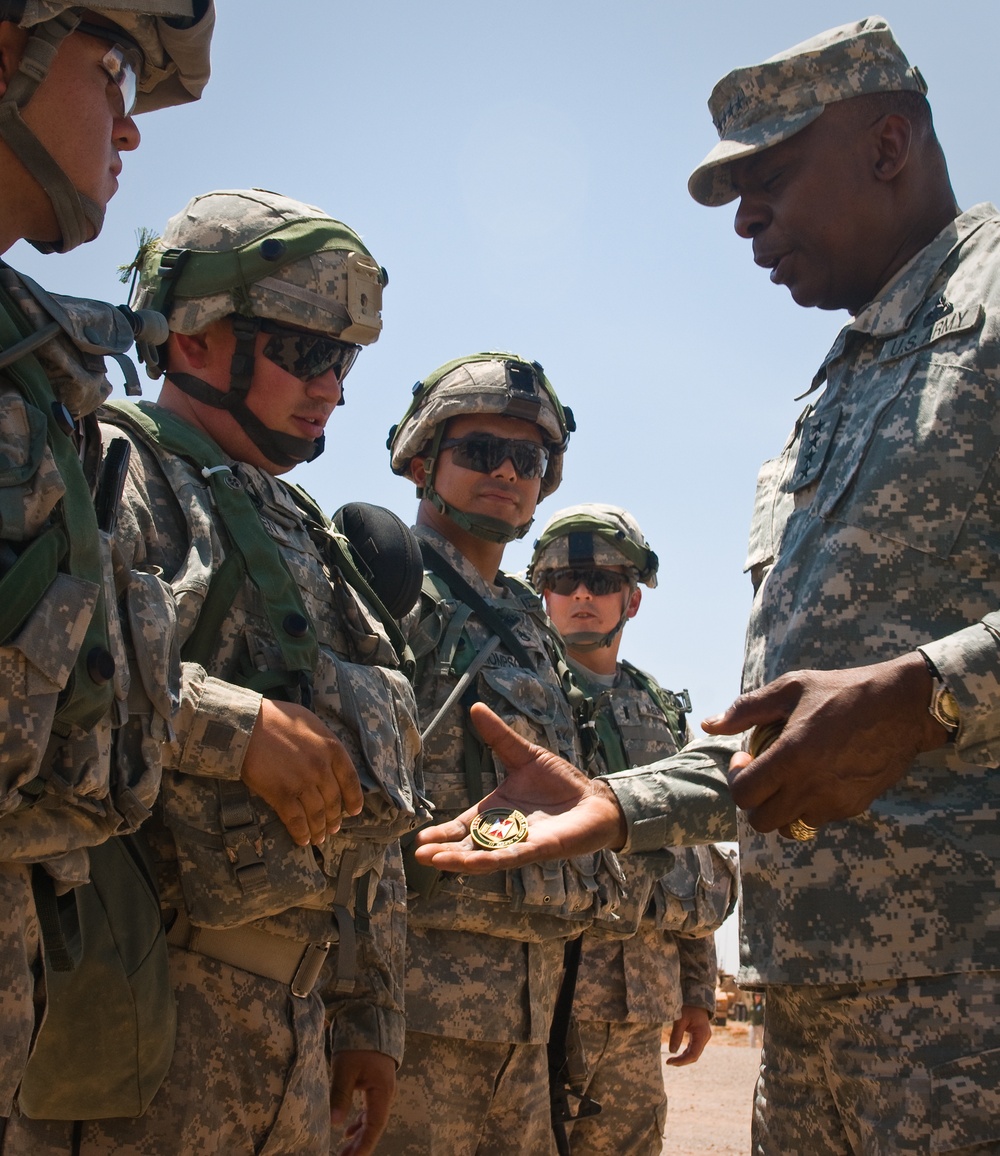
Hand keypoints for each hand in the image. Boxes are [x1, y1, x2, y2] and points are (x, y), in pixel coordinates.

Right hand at [241, 699, 363, 846]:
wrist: (247, 725)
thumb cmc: (277, 719)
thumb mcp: (311, 722)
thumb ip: (324, 742)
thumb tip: (330, 757)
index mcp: (332, 748)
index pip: (350, 780)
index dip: (354, 799)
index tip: (354, 811)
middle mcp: (321, 768)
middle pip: (333, 801)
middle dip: (334, 818)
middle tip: (333, 828)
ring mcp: (302, 783)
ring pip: (316, 814)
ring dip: (319, 829)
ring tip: (319, 838)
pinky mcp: (282, 795)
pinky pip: (296, 820)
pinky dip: (301, 833)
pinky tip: (302, 839)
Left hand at [329, 1049, 395, 1155]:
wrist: (370, 1021)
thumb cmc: (358, 1044)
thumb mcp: (345, 1068)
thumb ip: (340, 1095)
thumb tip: (334, 1123)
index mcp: (382, 1092)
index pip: (374, 1127)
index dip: (364, 1146)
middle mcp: (386, 1094)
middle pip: (374, 1127)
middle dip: (359, 1146)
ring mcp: (382, 1090)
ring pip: (371, 1120)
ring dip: (358, 1137)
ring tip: (344, 1153)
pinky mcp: (376, 1085)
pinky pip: (370, 1111)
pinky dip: (360, 1124)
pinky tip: (348, 1133)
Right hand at [413, 703, 626, 873]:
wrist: (595, 799)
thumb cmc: (560, 781)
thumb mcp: (524, 755)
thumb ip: (499, 737)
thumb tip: (475, 707)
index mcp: (496, 812)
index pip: (464, 826)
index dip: (443, 833)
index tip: (420, 839)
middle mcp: (504, 832)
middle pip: (468, 845)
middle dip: (444, 851)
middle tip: (419, 854)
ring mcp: (521, 842)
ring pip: (485, 856)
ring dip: (461, 860)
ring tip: (436, 861)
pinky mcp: (540, 848)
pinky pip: (513, 856)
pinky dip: (492, 860)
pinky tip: (475, 864)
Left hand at [665, 1005, 711, 1065]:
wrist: (696, 998)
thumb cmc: (689, 1007)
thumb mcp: (680, 1019)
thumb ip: (676, 1035)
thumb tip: (671, 1051)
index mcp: (702, 1034)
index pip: (693, 1054)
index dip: (682, 1061)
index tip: (669, 1062)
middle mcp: (705, 1038)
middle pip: (694, 1055)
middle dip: (682, 1061)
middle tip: (669, 1062)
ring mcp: (703, 1037)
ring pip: (694, 1053)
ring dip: (683, 1058)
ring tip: (671, 1061)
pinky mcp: (700, 1036)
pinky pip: (693, 1048)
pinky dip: (686, 1053)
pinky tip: (677, 1055)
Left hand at [701, 653, 949, 834]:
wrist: (903, 706)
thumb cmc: (841, 691)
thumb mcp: (790, 688)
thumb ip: (746, 710)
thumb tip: (710, 725)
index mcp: (790, 757)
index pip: (743, 795)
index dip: (736, 779)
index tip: (746, 759)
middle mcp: (811, 787)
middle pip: (762, 821)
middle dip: (755, 801)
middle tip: (764, 773)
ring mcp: (835, 801)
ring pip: (791, 825)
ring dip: (783, 807)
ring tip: (791, 776)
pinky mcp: (855, 806)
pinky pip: (819, 818)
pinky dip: (810, 805)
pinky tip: (818, 776)